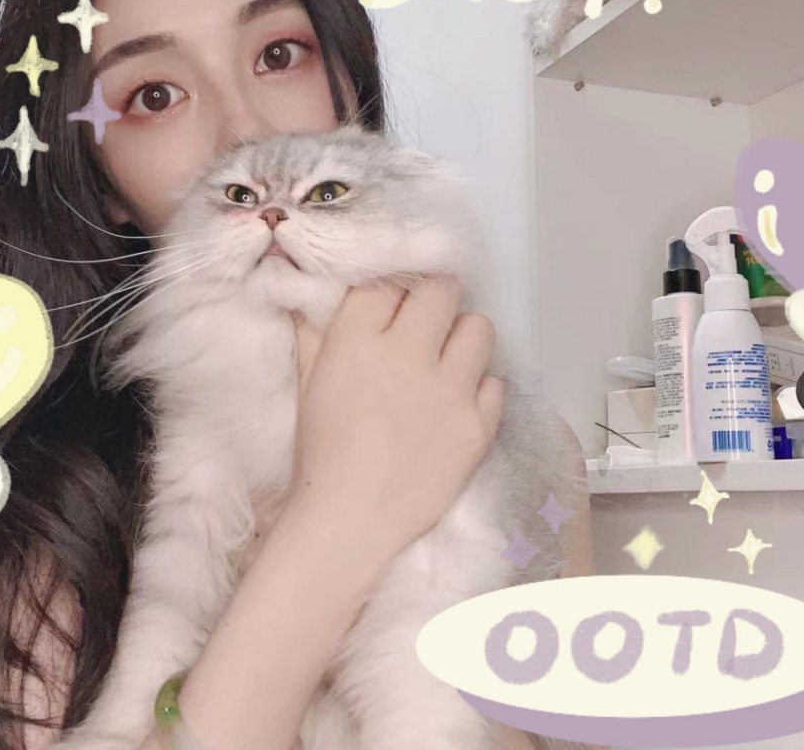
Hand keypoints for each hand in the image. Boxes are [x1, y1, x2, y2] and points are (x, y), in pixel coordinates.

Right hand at [287, 275, 503, 563]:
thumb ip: (313, 331)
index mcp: (356, 341)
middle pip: (442, 290)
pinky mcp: (477, 426)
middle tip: (428, 322)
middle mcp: (406, 356)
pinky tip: (455, 405)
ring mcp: (447, 391)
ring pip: (479, 327)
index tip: (394, 305)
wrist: (350, 521)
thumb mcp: (309, 383)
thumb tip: (311, 292)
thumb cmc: (322, 452)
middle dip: (435, 301)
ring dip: (463, 338)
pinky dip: (478, 390)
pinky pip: (495, 383)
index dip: (394, 291)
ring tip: (447, 362)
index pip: (389, 282)